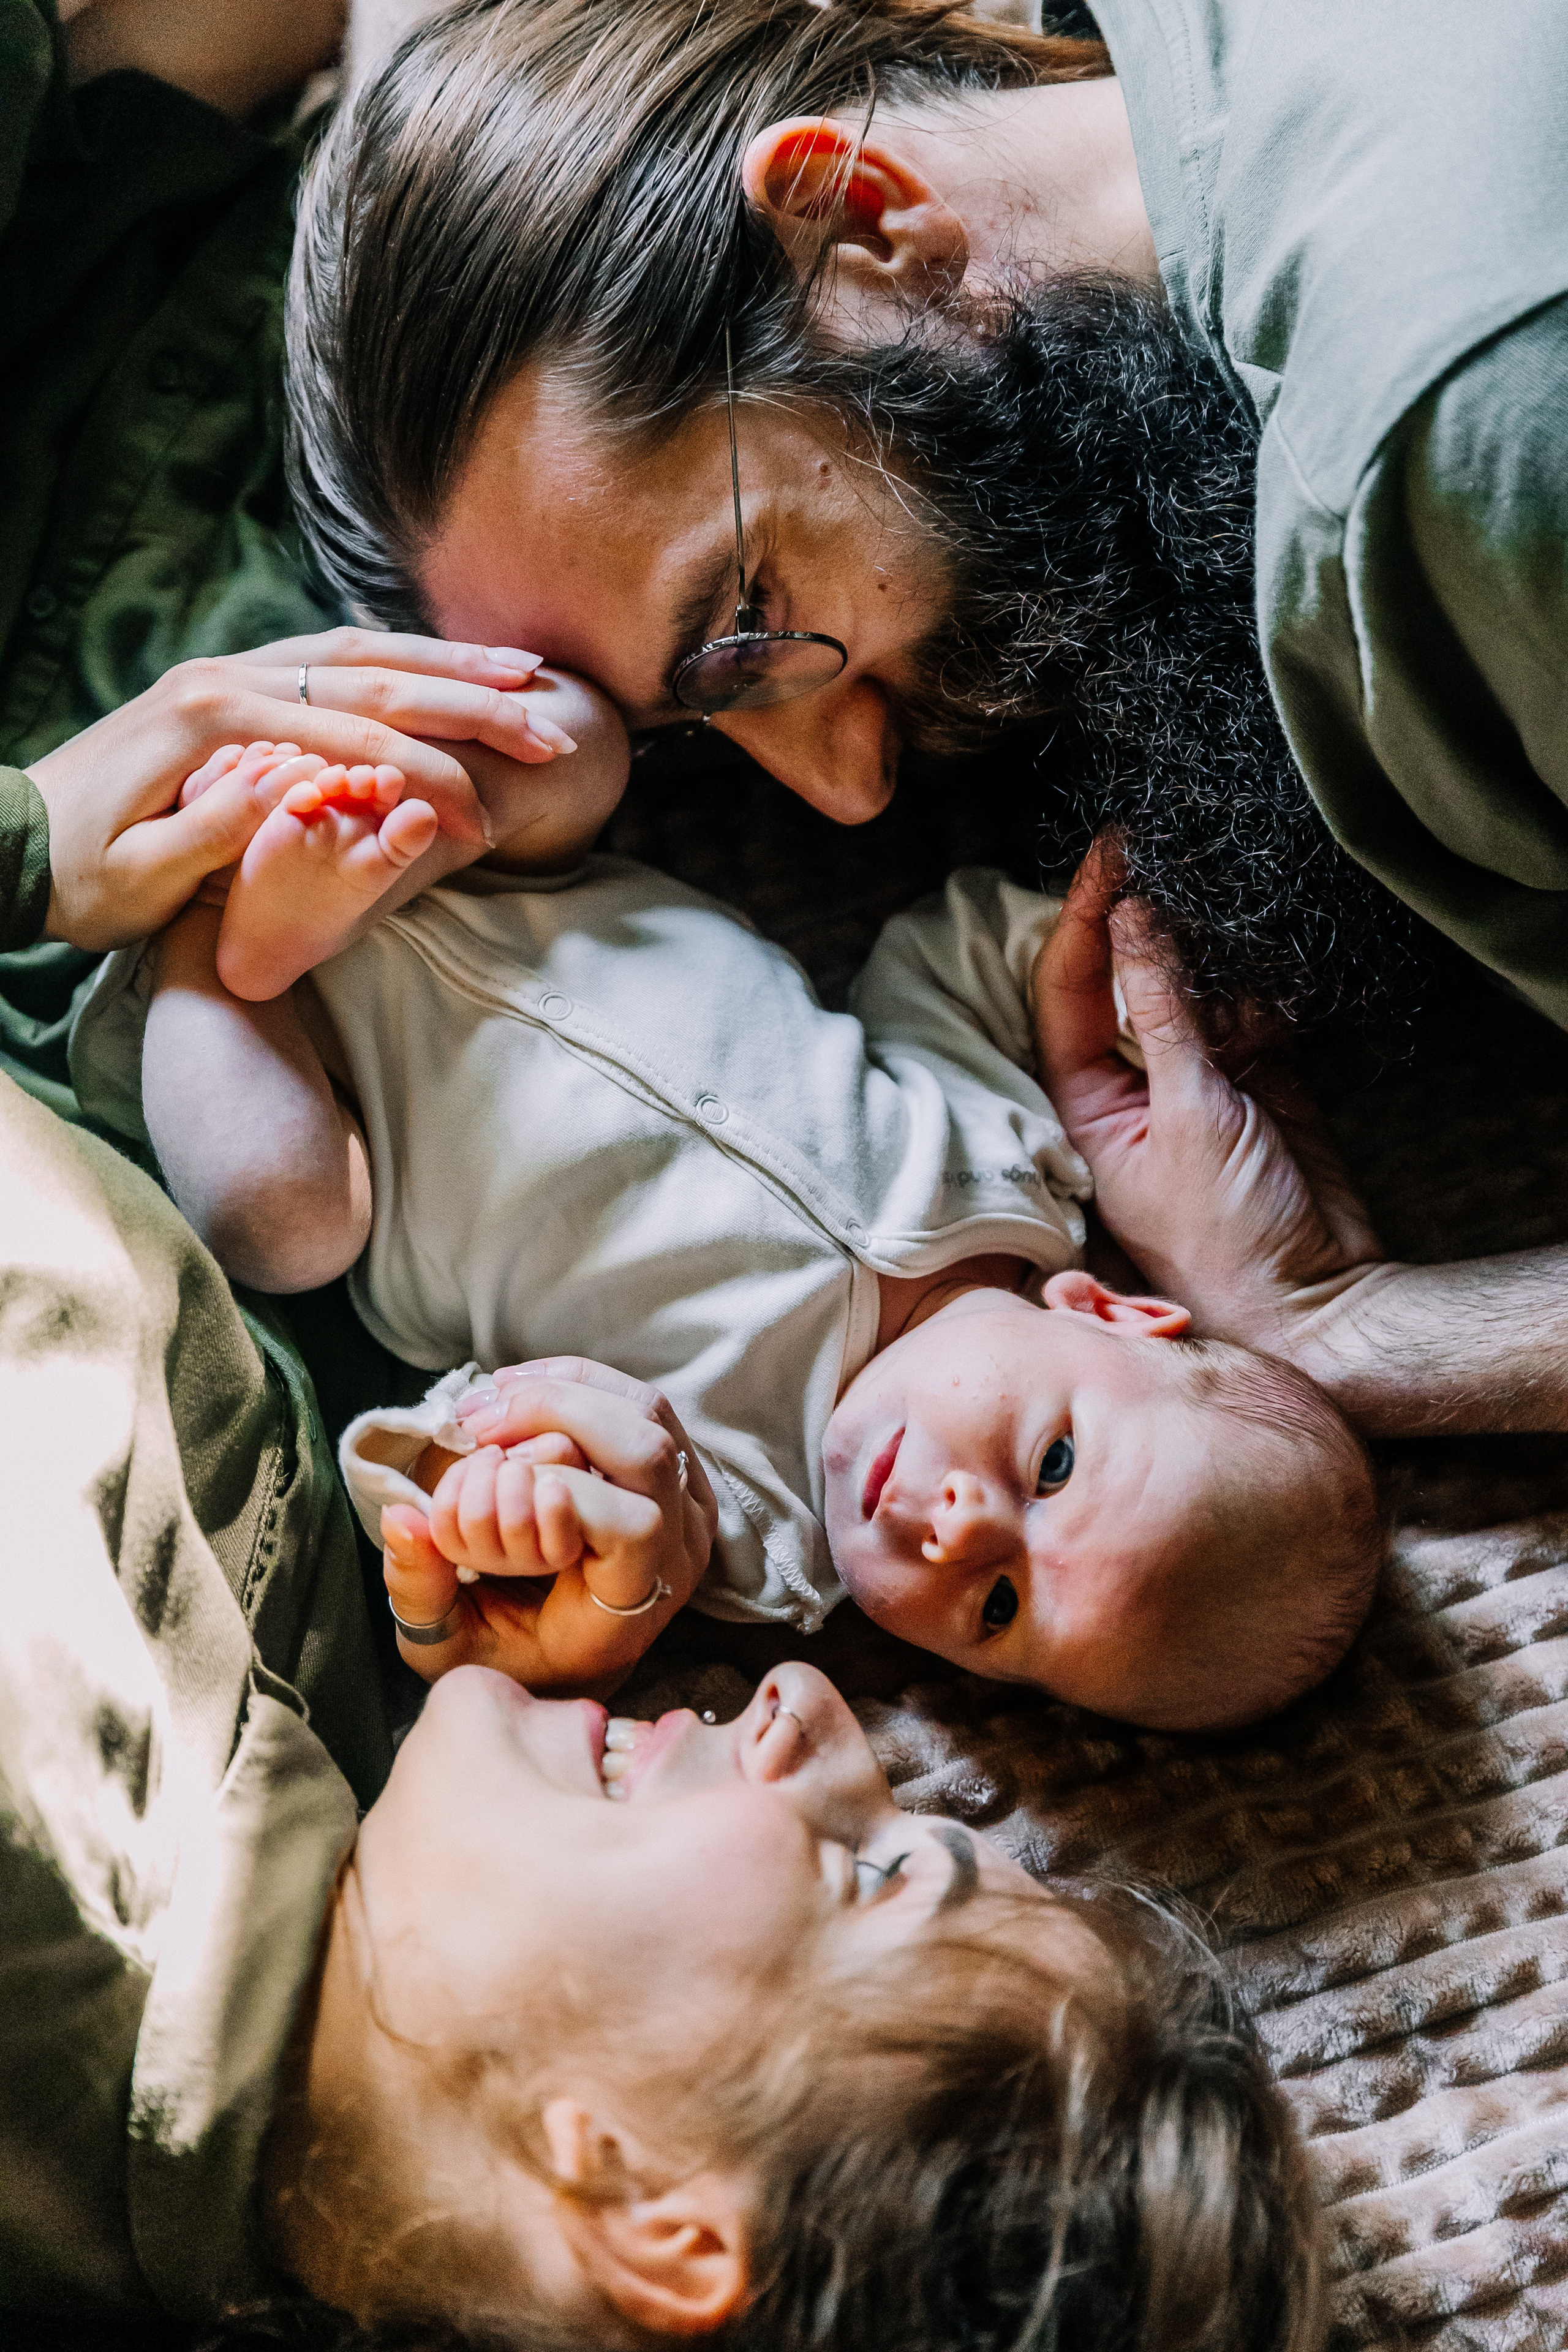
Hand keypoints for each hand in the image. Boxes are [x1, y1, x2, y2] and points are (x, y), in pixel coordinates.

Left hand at [26, 626, 570, 949]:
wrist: (10, 838)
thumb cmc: (77, 878)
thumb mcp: (138, 879)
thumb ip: (214, 832)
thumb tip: (293, 787)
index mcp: (211, 724)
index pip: (349, 739)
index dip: (429, 775)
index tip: (488, 816)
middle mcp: (226, 678)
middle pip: (372, 676)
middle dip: (470, 702)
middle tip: (547, 727)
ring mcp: (228, 671)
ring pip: (359, 650)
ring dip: (446, 663)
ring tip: (524, 675)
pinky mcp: (231, 682)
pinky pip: (332, 656)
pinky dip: (399, 660)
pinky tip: (447, 669)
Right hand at [380, 1365, 717, 1698]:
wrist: (568, 1652)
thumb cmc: (512, 1655)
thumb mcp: (450, 1649)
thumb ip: (422, 1592)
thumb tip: (406, 1517)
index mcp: (634, 1606)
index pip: (633, 1526)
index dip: (566, 1489)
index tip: (499, 1475)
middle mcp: (679, 1550)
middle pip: (644, 1449)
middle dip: (552, 1417)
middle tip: (475, 1427)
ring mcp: (688, 1502)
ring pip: (643, 1411)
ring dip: (558, 1391)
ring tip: (486, 1407)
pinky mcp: (678, 1466)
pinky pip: (636, 1400)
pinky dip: (574, 1381)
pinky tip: (514, 1388)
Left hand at [1032, 840, 1388, 1361]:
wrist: (1315, 1300)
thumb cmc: (1229, 1238)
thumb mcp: (1191, 1115)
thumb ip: (1164, 1015)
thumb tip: (1129, 920)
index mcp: (1084, 1101)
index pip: (1064, 987)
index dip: (1082, 913)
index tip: (1111, 849)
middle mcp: (1129, 1086)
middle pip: (1123, 976)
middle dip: (1151, 921)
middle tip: (1176, 859)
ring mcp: (1192, 1081)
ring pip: (1190, 986)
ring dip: (1214, 960)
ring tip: (1236, 945)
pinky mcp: (1253, 1081)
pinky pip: (1246, 1011)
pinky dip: (1262, 994)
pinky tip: (1278, 996)